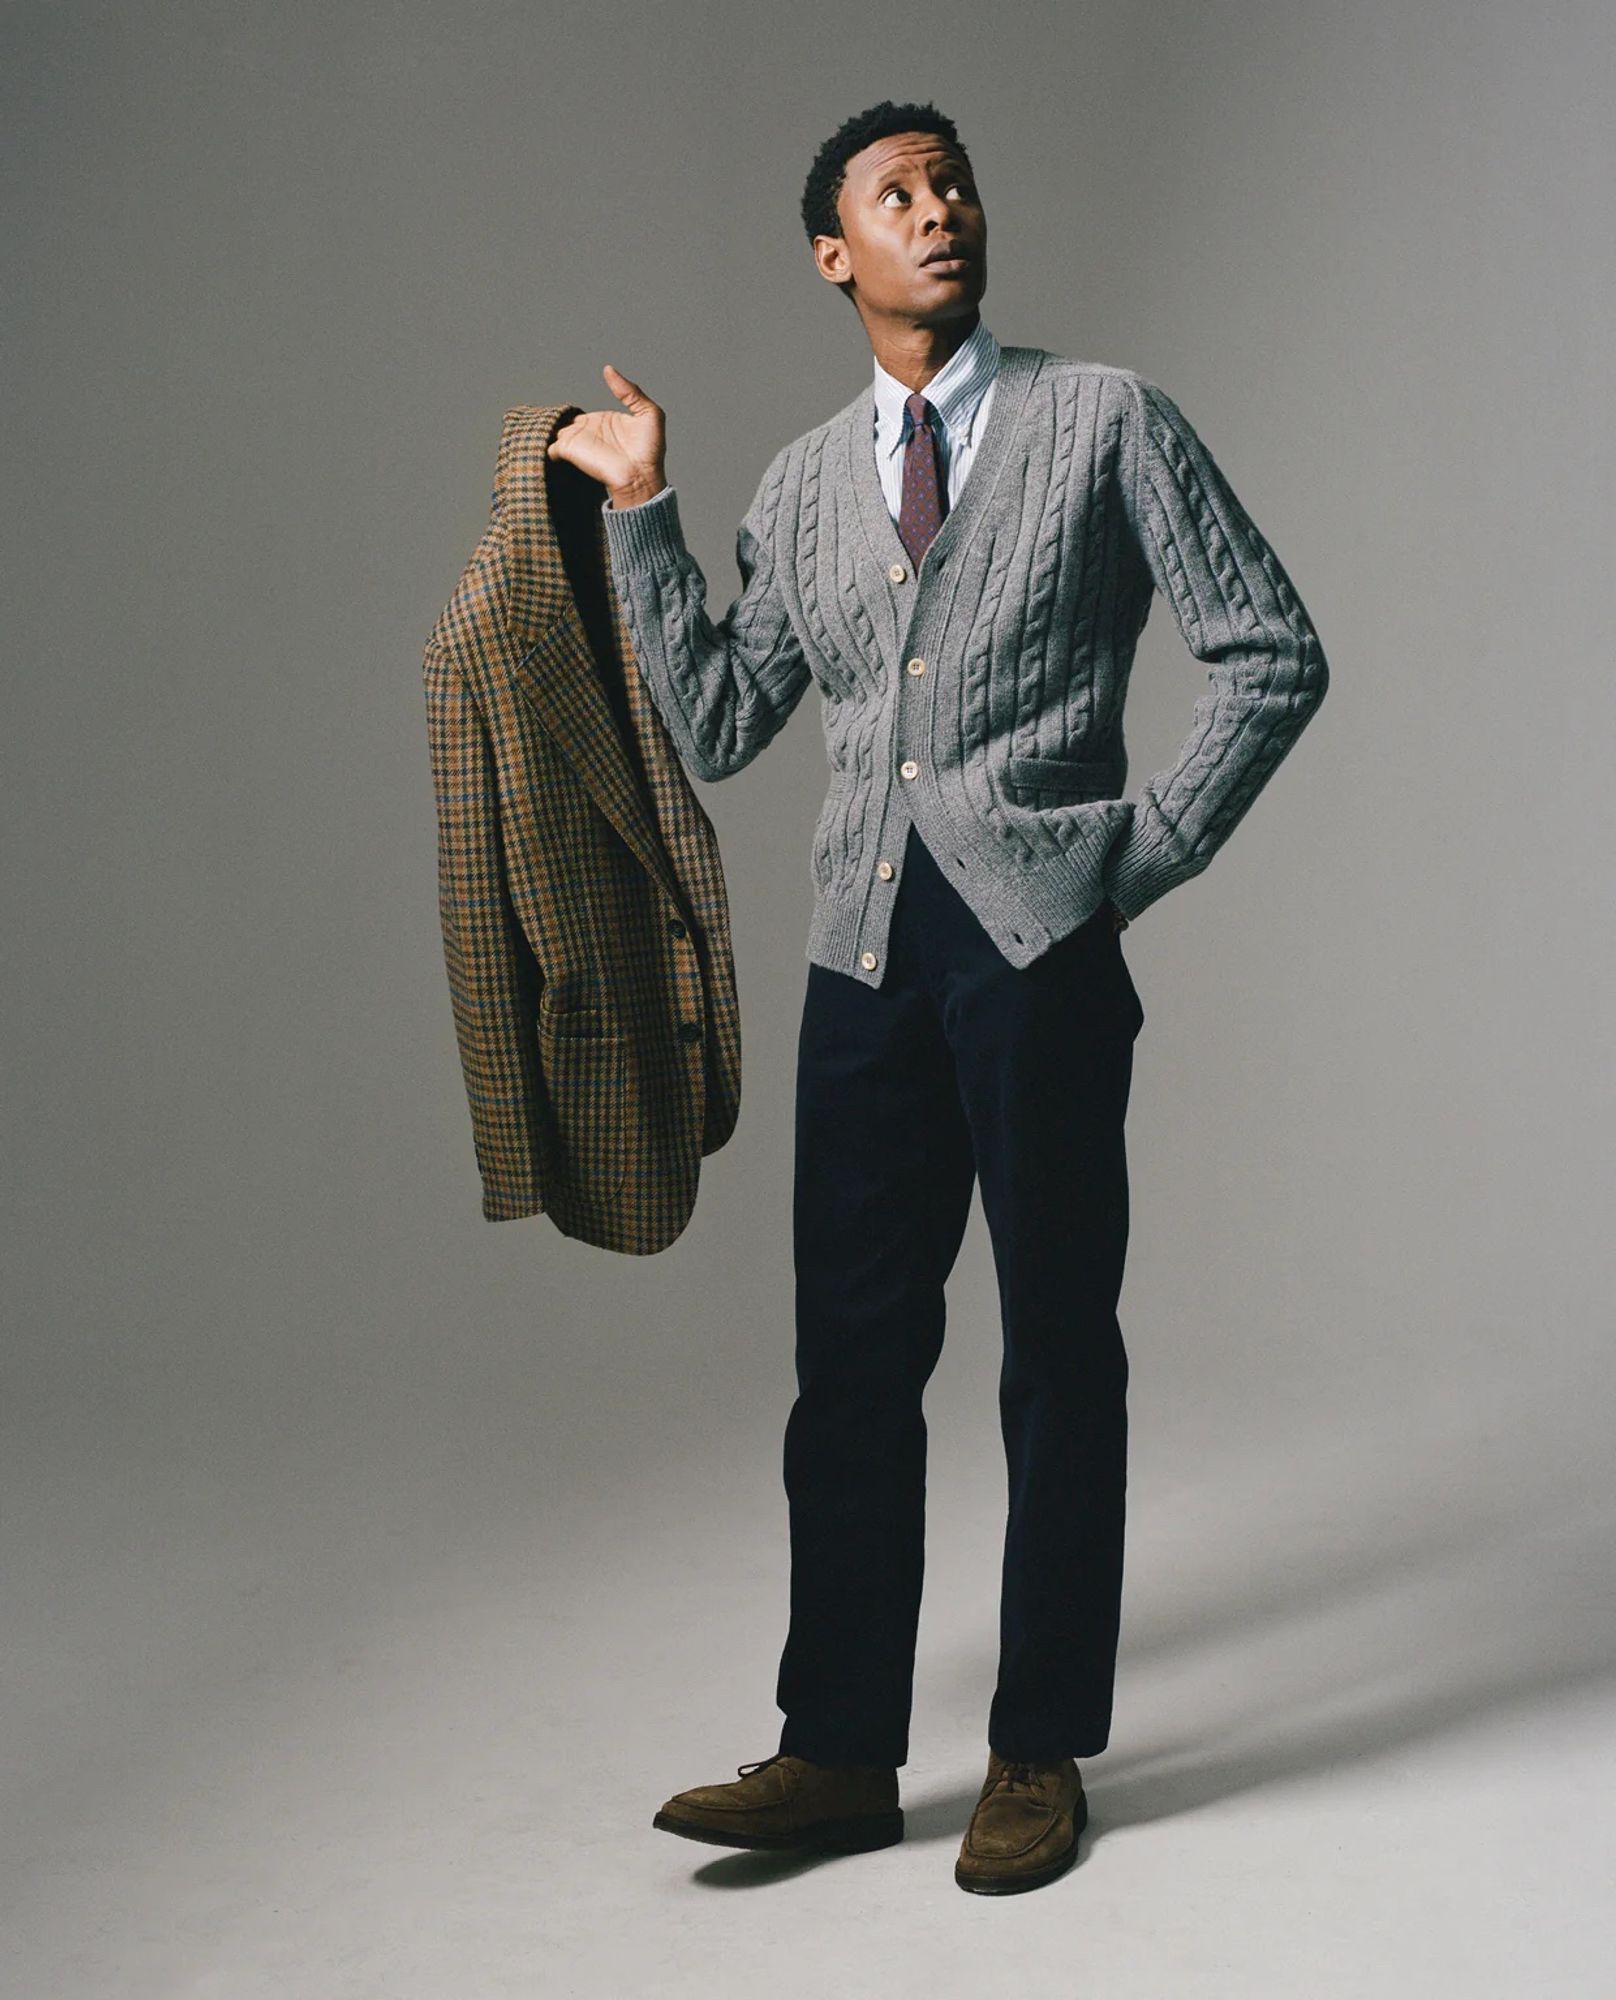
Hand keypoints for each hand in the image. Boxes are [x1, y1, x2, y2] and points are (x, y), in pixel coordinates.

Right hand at [546, 363, 666, 507]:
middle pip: (566, 421)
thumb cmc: (649, 452)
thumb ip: (629, 390)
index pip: (584, 414)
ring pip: (553, 430)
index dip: (578, 411)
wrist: (640, 476)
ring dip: (546, 425)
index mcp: (604, 421)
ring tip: (540, 417)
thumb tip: (608, 369)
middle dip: (558, 417)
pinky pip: (547, 446)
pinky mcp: (568, 450)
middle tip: (554, 412)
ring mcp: (578, 441)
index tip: (573, 408)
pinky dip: (540, 440)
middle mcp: (589, 431)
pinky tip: (541, 431)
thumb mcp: (648, 412)